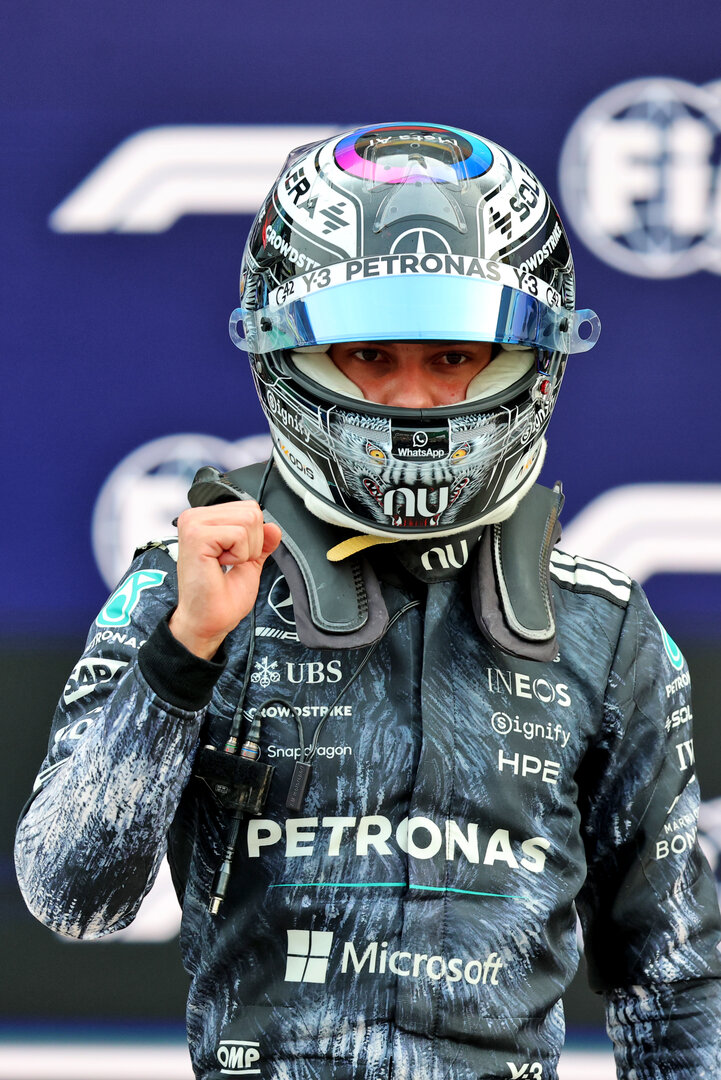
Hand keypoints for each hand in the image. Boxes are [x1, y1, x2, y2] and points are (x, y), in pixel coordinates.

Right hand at [168, 502, 281, 658]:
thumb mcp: (249, 563)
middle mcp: (195, 517)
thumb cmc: (219, 597)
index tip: (233, 558)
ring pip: (248, 521)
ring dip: (245, 550)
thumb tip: (273, 528)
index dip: (253, 537)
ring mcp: (193, 524)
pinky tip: (219, 566)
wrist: (208, 621)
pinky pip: (239, 535)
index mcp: (204, 520)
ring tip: (224, 564)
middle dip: (251, 543)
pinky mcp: (196, 536)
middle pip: (252, 512)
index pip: (249, 508)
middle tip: (229, 563)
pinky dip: (238, 555)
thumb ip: (261, 543)